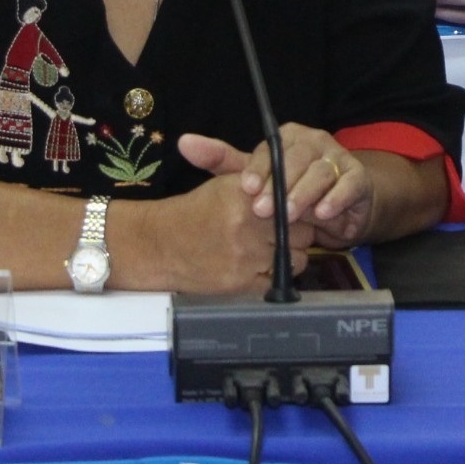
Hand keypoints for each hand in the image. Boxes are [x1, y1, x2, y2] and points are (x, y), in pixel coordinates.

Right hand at [131, 149, 306, 293]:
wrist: (160, 244)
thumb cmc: (197, 210)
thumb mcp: (227, 184)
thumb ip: (264, 180)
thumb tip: (302, 184)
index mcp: (245, 193)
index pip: (297, 200)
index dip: (301, 206)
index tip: (298, 209)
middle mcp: (248, 223)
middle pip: (303, 230)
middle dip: (298, 231)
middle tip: (283, 230)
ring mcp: (246, 256)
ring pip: (297, 257)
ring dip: (290, 253)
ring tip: (270, 247)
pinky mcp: (242, 283)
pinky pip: (280, 279)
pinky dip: (275, 273)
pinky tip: (260, 263)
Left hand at [180, 124, 376, 250]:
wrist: (341, 203)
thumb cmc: (293, 188)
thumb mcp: (258, 175)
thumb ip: (223, 161)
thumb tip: (184, 142)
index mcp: (288, 137)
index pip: (271, 149)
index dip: (258, 169)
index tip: (246, 189)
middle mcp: (313, 142)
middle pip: (295, 160)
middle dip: (278, 186)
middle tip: (263, 210)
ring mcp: (337, 157)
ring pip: (319, 172)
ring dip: (303, 194)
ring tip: (290, 215)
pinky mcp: (357, 177)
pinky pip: (347, 185)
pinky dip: (335, 199)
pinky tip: (322, 214)